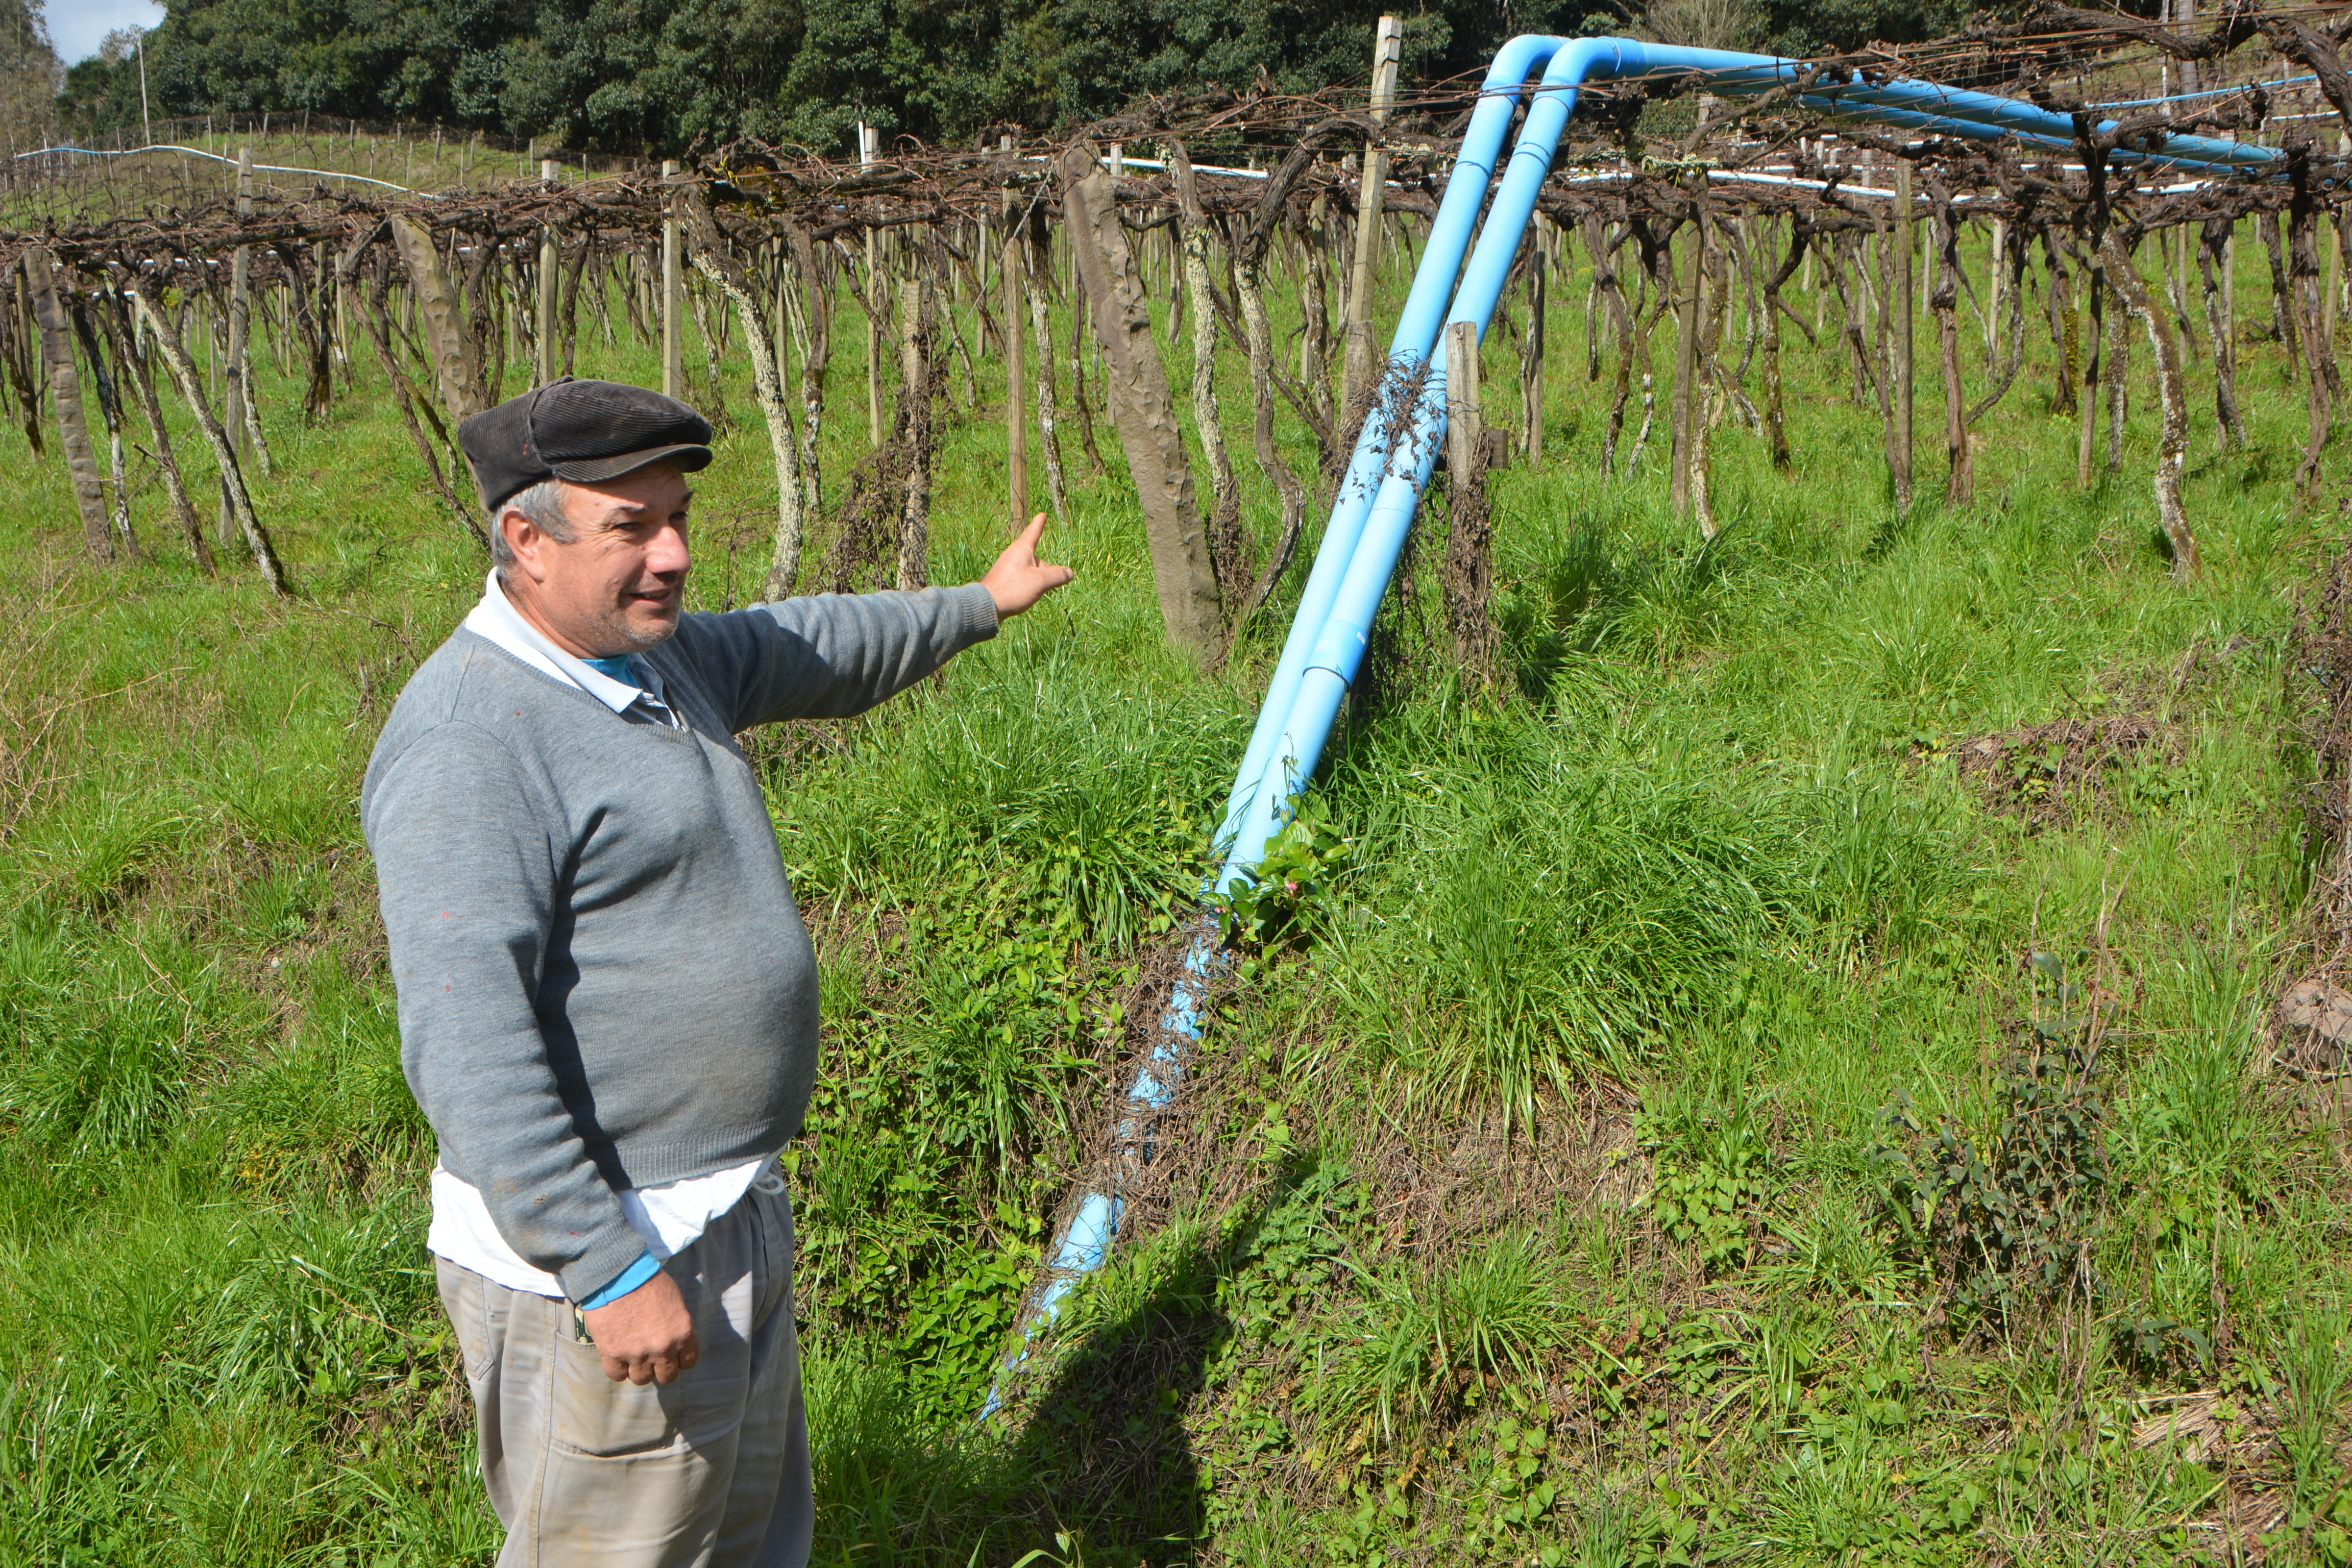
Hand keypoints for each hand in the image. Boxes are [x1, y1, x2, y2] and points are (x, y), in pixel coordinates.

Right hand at [581, 1269, 699, 1385]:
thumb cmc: (648, 1280)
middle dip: (660, 1368)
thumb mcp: (674, 1299)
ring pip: (642, 1379)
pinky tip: (617, 1357)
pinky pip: (617, 1375)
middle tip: (652, 1357)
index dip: (679, 1359)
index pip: (688, 1361)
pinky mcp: (613, 1353)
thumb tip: (672, 1336)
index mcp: (682, 1333)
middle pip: (666, 1376)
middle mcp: (662, 1348)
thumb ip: (676, 1323)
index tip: (672, 1355)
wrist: (618, 1274)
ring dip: (638, 1369)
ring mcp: (637, 1353)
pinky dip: (617, 1369)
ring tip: (633, 1356)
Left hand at [980, 514, 1074, 619]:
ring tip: (1031, 594)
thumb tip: (1069, 573)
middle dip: (1044, 571)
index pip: (1033, 533)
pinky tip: (1024, 597)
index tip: (1042, 515)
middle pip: (1037, 559)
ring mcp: (1007, 567)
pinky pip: (1022, 578)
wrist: (987, 605)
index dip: (1039, 525)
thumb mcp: (1040, 581)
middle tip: (1043, 586)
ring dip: (1036, 581)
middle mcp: (1013, 555)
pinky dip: (1028, 586)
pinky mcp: (1003, 579)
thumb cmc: (1013, 588)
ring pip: (1030, 570)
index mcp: (1021, 549)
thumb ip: (1057, 575)